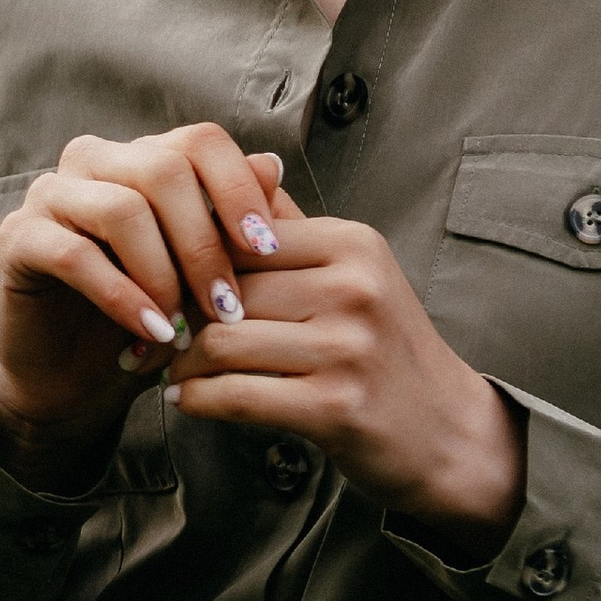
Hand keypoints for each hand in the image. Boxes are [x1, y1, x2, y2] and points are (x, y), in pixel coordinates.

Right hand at [0, 122, 284, 481]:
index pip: (199, 141)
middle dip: (205, 245)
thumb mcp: (204, 277)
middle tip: (228, 308)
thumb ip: (234, 225)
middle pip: (163, 170)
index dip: (238, 188)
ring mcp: (51, 193)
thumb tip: (272, 166)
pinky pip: (74, 255)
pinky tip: (149, 334)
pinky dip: (121, 297)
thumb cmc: (151, 318)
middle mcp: (95, 160)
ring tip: (184, 329)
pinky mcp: (18, 237)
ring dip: (164, 276)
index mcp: (143, 157)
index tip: (267, 249)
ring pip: (122, 209)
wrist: (79, 379)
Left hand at [168, 208, 524, 547]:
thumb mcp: (353, 274)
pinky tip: (187, 401)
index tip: (159, 282)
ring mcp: (347, 347)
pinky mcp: (336, 406)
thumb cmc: (389, 352)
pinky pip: (238, 395)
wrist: (451, 434)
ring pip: (222, 343)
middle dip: (177, 314)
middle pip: (225, 289)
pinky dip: (199, 400)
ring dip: (180, 363)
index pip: (240, 237)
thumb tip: (246, 167)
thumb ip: (294, 229)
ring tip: (166, 370)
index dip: (191, 262)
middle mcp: (352, 286)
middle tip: (148, 333)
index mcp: (351, 244)